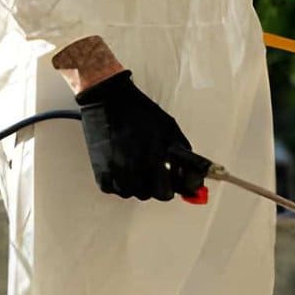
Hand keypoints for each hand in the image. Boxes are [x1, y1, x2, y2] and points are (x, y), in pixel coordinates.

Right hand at [75, 71, 206, 200]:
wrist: (108, 100)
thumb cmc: (140, 112)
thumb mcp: (169, 128)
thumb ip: (182, 152)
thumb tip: (193, 172)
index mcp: (156, 159)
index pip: (174, 190)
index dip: (181, 187)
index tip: (182, 183)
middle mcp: (137, 170)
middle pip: (156, 195)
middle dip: (161, 185)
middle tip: (158, 172)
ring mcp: (118, 173)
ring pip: (134, 193)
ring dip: (140, 185)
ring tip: (138, 167)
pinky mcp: (101, 173)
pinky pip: (114, 189)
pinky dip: (119, 183)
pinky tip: (122, 167)